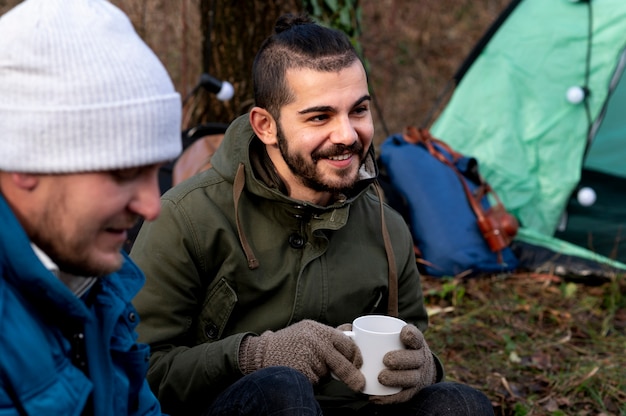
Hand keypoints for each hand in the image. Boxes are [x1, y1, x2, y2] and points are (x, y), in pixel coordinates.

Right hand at [239, 320, 364, 390]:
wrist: (263, 352)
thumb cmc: (290, 342)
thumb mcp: (309, 330)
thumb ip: (329, 333)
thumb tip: (353, 331)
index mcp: (319, 330)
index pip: (347, 343)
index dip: (355, 355)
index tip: (359, 364)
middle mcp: (315, 342)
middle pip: (341, 363)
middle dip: (352, 375)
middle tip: (359, 384)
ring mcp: (308, 357)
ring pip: (326, 374)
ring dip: (323, 374)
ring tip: (306, 364)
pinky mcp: (301, 371)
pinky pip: (315, 381)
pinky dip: (311, 380)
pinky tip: (301, 371)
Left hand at [369, 324, 435, 404]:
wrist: (418, 367)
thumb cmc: (397, 347)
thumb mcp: (394, 336)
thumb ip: (375, 330)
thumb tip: (349, 329)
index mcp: (415, 342)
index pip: (416, 337)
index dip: (411, 335)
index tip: (402, 334)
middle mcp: (419, 358)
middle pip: (415, 359)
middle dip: (402, 360)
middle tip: (386, 360)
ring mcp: (417, 375)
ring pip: (411, 378)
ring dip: (397, 379)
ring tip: (381, 378)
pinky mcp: (411, 391)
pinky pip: (403, 396)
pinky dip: (391, 398)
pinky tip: (376, 397)